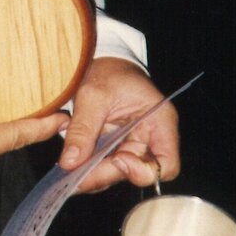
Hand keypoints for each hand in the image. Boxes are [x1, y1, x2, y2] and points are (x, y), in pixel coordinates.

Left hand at [59, 57, 179, 193]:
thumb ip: (83, 128)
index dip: (144, 172)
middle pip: (136, 172)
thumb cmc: (108, 70)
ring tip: (68, 174)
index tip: (118, 160)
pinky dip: (88, 166)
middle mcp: (150, 139)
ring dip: (94, 175)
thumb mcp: (94, 94)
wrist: (102, 59)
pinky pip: (105, 162)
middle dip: (107, 174)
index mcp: (160, 123)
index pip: (166, 165)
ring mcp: (132, 144)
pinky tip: (71, 166)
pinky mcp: (115, 145)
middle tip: (77, 177)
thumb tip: (70, 162)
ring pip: (117, 171)